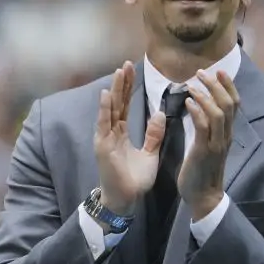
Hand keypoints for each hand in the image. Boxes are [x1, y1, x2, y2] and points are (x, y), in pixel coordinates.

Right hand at [94, 62, 166, 214]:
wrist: (126, 199)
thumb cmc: (135, 179)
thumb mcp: (150, 153)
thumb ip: (154, 134)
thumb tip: (160, 114)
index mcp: (121, 132)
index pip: (124, 105)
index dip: (128, 88)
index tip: (132, 70)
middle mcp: (111, 131)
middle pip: (117, 102)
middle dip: (121, 83)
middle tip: (127, 64)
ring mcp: (105, 137)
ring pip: (110, 109)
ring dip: (113, 91)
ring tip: (118, 72)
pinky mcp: (102, 146)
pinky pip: (103, 125)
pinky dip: (104, 110)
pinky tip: (106, 95)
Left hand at [179, 70, 239, 218]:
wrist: (203, 197)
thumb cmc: (201, 171)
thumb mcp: (208, 145)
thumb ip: (207, 128)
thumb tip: (201, 109)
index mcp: (226, 133)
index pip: (234, 104)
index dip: (228, 86)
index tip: (218, 71)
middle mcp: (225, 136)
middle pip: (229, 104)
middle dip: (216, 85)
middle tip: (201, 72)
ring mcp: (217, 144)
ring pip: (219, 112)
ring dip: (206, 95)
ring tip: (192, 83)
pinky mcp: (205, 151)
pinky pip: (204, 127)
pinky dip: (197, 111)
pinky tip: (188, 101)